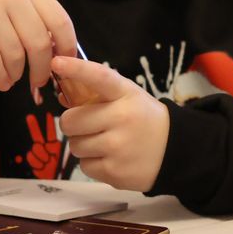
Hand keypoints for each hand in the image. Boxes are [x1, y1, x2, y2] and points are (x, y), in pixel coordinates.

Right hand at [0, 0, 77, 100]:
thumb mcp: (11, 2)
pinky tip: (1, 82)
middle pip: (40, 43)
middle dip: (43, 70)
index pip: (60, 22)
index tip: (64, 67)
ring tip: (12, 80)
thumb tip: (61, 56)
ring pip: (16, 54)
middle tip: (39, 82)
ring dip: (17, 75)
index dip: (67, 49)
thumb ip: (35, 21)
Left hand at [51, 56, 169, 191]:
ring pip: (75, 146)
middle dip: (73, 124)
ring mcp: (118, 147)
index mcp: (126, 95)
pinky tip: (110, 158)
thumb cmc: (144, 119)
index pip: (100, 77)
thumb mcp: (128, 99)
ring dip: (83, 144)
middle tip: (87, 125)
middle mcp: (122, 118)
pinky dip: (92, 163)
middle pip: (71, 121)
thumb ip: (98, 95)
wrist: (175, 150)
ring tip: (104, 143)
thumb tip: (62, 96)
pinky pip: (84, 166)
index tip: (57, 62)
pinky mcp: (114, 171)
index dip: (77, 69)